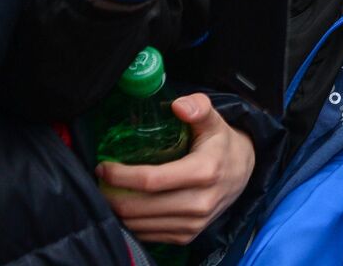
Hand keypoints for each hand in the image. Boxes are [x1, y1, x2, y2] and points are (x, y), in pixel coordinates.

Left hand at [98, 93, 255, 243]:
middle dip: (111, 196)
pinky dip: (131, 223)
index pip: (152, 180)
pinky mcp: (187, 236)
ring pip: (141, 225)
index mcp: (204, 172)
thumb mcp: (215, 120)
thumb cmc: (222, 144)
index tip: (103, 167)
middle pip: (140, 207)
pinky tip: (124, 207)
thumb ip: (199, 107)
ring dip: (118, 211)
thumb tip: (177, 106)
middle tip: (99, 181)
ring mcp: (193, 224)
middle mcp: (199, 203)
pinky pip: (149, 235)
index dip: (121, 176)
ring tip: (107, 193)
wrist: (243, 173)